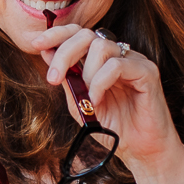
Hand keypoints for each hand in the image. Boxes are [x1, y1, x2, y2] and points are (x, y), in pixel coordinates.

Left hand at [28, 23, 183, 183]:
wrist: (139, 150)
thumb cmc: (113, 127)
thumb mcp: (80, 103)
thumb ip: (67, 79)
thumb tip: (46, 52)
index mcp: (102, 59)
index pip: (79, 33)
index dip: (57, 34)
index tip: (36, 44)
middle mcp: (119, 55)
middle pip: (86, 35)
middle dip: (64, 54)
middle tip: (53, 78)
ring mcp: (134, 61)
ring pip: (101, 47)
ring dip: (86, 74)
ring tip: (87, 98)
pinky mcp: (147, 72)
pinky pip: (116, 66)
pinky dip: (100, 83)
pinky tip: (97, 100)